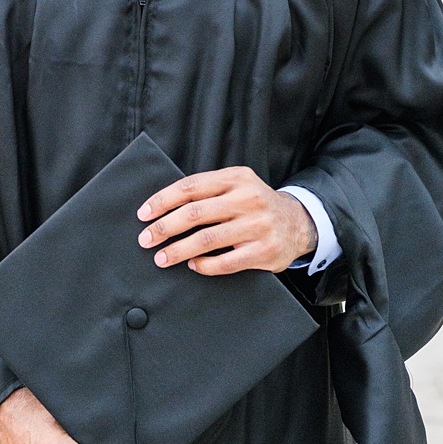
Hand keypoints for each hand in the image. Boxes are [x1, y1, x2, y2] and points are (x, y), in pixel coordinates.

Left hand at [137, 166, 315, 274]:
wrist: (299, 223)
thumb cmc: (255, 204)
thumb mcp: (236, 186)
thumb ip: (207, 191)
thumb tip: (162, 207)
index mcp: (236, 178)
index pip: (190, 187)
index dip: (162, 201)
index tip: (143, 214)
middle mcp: (248, 199)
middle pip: (194, 213)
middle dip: (164, 228)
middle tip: (145, 239)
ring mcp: (258, 225)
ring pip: (207, 239)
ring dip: (178, 251)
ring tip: (161, 258)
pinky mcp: (264, 251)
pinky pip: (226, 261)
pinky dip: (205, 265)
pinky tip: (193, 265)